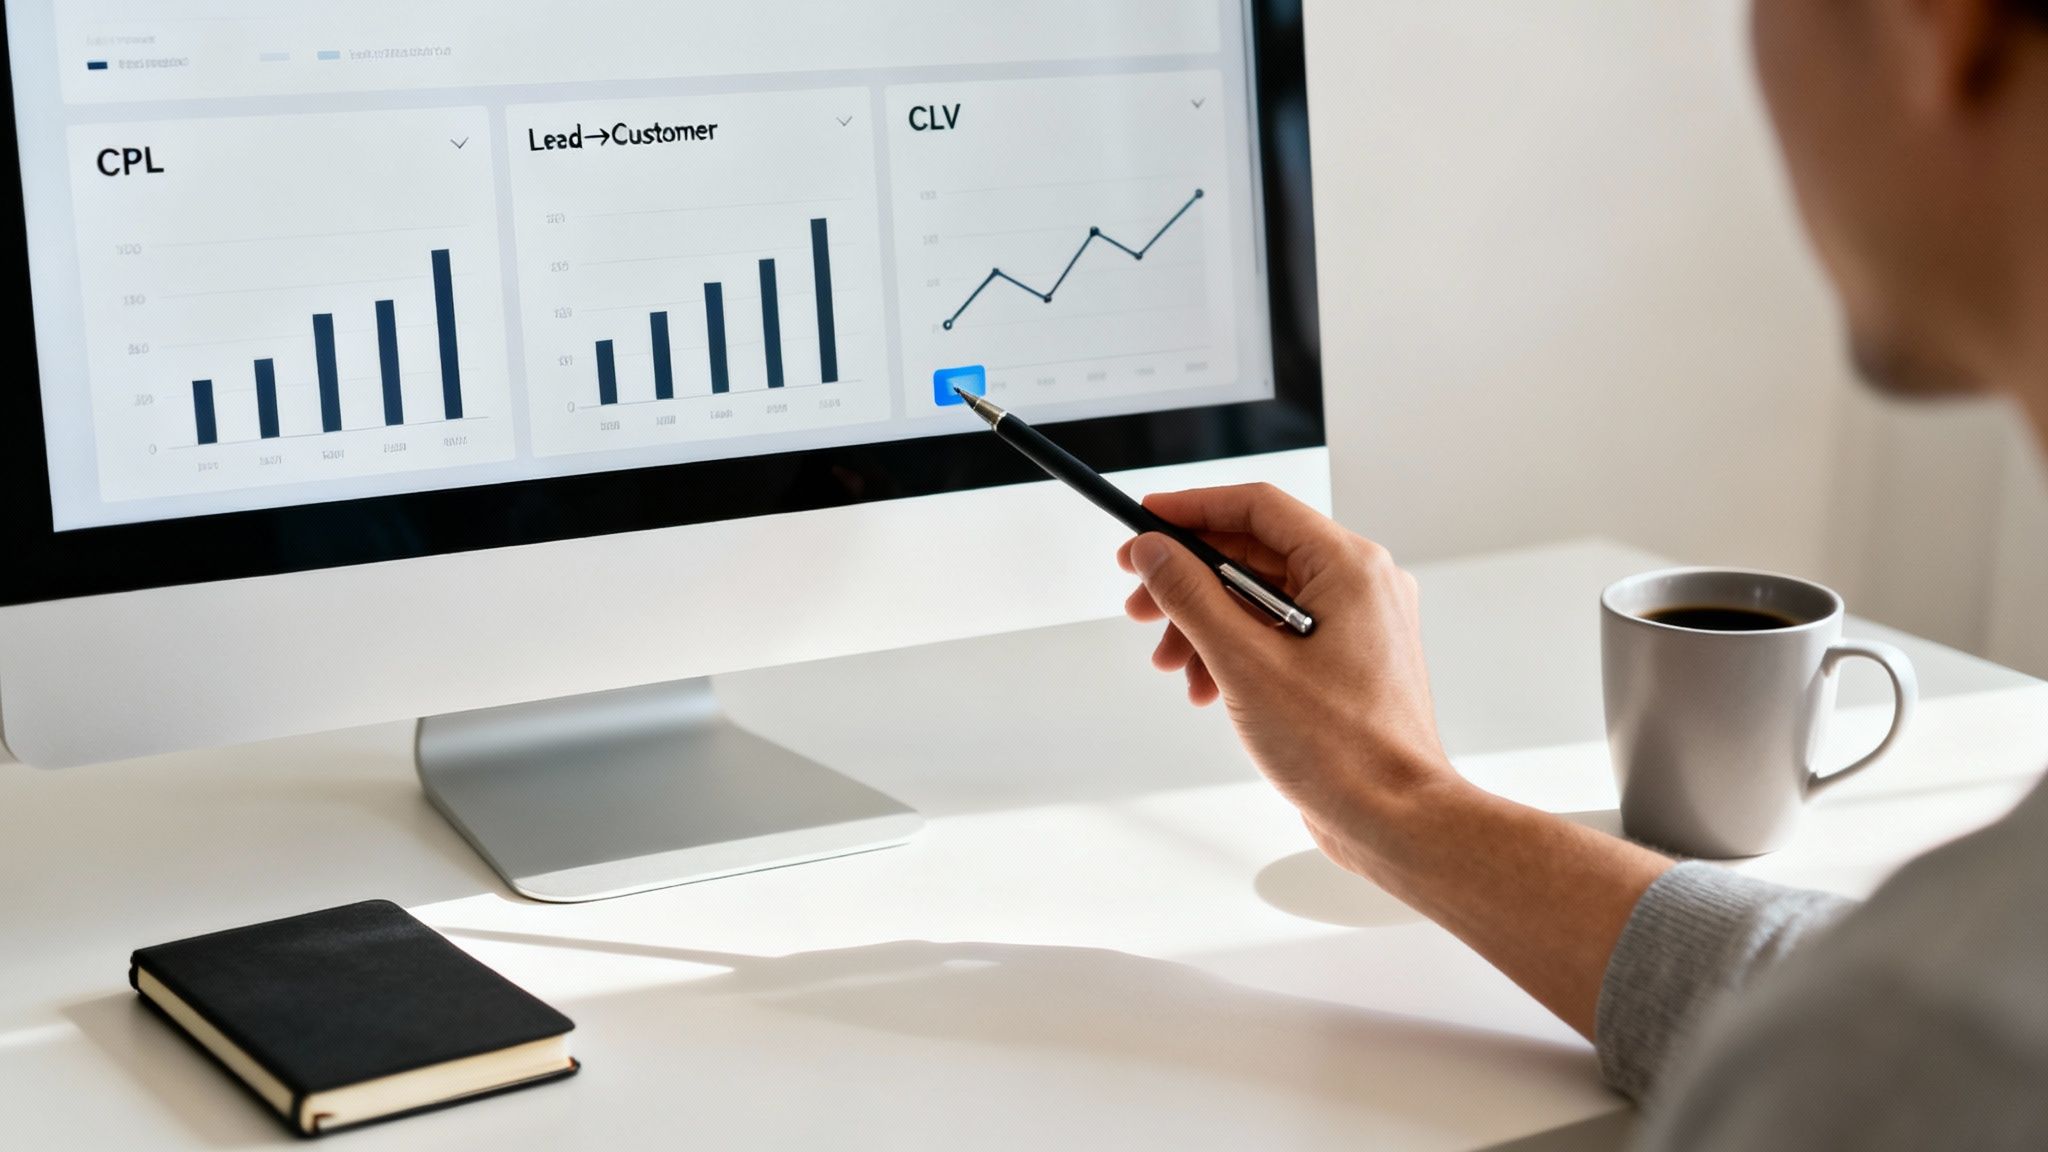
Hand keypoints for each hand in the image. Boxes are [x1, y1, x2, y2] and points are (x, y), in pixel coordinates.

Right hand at [1117, 484, 1455, 865]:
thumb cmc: (1341, 749)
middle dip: (1189, 582)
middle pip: (1255, 553)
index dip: (1191, 509)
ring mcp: (1358, 624)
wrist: (1394, 819)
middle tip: (1140, 605)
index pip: (1257, 506)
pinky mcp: (1349, 661)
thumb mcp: (1243, 663)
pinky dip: (1237, 651)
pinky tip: (1209, 687)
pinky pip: (1280, 633)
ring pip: (1262, 598)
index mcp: (1349, 567)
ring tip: (1174, 665)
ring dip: (1206, 624)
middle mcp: (1361, 585)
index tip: (1144, 523)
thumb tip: (1155, 552)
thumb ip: (1191, 596)